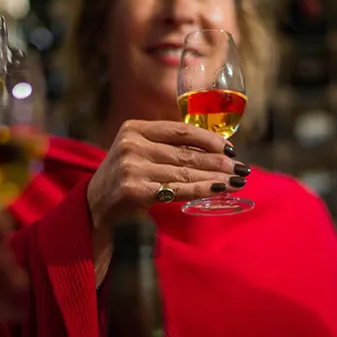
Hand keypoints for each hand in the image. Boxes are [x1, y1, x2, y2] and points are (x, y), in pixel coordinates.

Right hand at [87, 120, 248, 227]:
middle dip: (218, 162)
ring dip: (215, 177)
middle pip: (185, 154)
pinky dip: (201, 190)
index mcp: (133, 128)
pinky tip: (219, 189)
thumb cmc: (126, 180)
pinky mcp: (134, 190)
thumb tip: (215, 151)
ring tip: (235, 181)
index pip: (180, 130)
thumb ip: (167, 147)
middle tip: (241, 169)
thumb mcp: (139, 153)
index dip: (209, 139)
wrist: (94, 208)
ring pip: (184, 173)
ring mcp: (131, 167)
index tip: (230, 149)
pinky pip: (176, 190)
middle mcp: (131, 144)